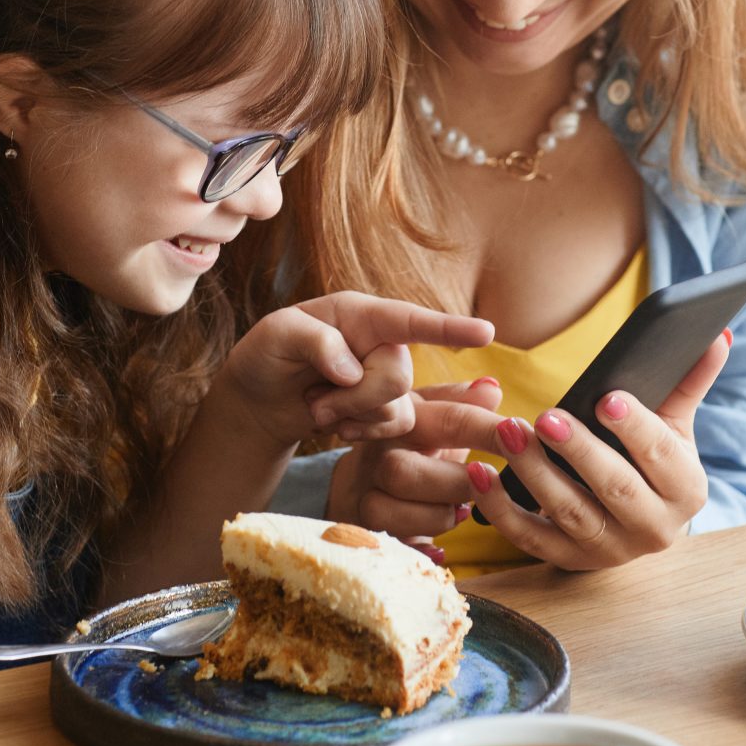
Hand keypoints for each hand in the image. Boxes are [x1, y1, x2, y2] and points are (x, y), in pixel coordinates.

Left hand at [216, 292, 493, 449]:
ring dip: (351, 416)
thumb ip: (314, 341)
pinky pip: (394, 427)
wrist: (259, 402)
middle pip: (398, 375)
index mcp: (359, 313)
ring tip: (317, 408)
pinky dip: (360, 431)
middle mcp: (381, 341)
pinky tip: (335, 424)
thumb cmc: (265, 357)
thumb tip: (352, 368)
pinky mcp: (385, 408)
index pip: (409, 319)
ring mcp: (385, 376)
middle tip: (317, 401)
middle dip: (356, 397)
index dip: (448, 327)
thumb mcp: (275, 337)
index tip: (487, 333)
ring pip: (395, 407)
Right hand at [326, 378, 507, 539]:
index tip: (522, 438)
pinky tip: (438, 547)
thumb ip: (462, 401)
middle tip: (483, 487)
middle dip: (454, 484)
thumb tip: (492, 388)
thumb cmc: (413, 444)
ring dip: (439, 516)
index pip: (448, 420)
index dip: (488, 430)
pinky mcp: (364, 527)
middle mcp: (375, 452)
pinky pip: (391, 545)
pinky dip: (421, 549)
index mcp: (402, 416)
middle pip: (403, 471)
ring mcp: (364, 491)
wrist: (360, 479)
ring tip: (460, 511)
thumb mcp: (433, 414)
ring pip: (393, 511)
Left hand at [464, 328, 732, 569]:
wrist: (638, 524)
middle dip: (579, 451)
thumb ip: (689, 382)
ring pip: (570, 512)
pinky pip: (529, 537)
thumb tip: (717, 335)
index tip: (606, 397)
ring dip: (535, 474)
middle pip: (615, 489)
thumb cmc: (654, 463)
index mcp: (685, 490)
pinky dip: (500, 509)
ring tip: (508, 432)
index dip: (635, 427)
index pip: (661, 457)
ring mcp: (608, 549)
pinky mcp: (567, 560)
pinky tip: (479, 472)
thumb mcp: (674, 427)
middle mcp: (653, 529)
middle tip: (546, 416)